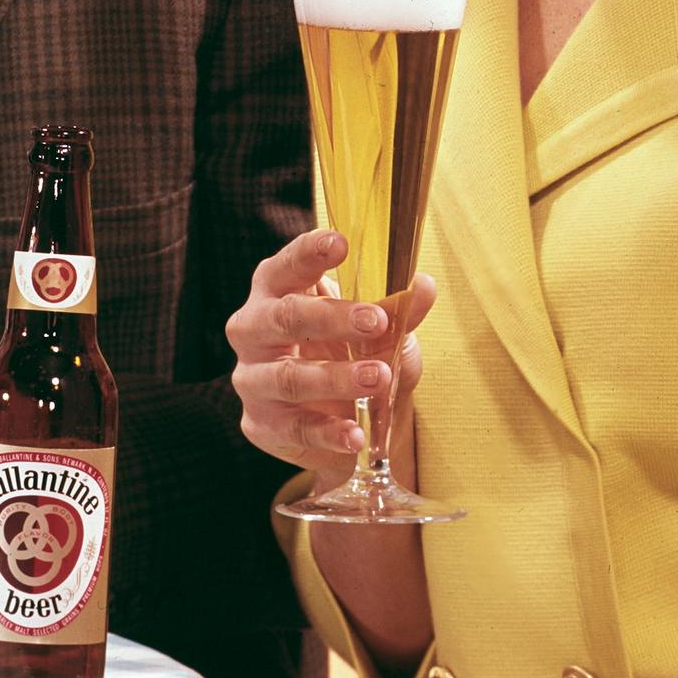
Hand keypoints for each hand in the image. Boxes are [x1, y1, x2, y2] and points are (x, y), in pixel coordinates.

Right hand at [224, 230, 434, 491]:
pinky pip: (294, 428)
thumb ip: (397, 311)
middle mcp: (254, 330)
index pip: (285, 266)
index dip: (308, 253)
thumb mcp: (383, 333)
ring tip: (378, 377)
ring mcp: (253, 379)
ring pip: (287, 376)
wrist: (347, 425)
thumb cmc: (354, 358)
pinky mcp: (261, 424)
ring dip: (335, 376)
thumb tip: (424, 284)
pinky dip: (328, 431)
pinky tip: (357, 433)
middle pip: (283, 317)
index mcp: (278, 292)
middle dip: (330, 318)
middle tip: (378, 321)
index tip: (341, 243)